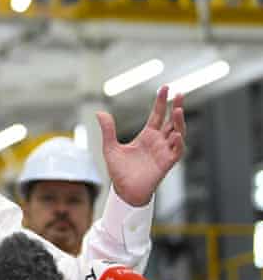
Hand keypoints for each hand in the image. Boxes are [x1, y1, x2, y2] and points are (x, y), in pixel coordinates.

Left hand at [96, 85, 185, 206]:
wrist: (124, 191)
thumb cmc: (119, 171)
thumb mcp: (110, 147)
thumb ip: (108, 130)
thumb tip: (99, 112)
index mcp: (147, 136)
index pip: (157, 115)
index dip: (161, 102)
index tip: (165, 88)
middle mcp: (158, 142)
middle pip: (171, 121)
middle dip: (177, 108)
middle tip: (179, 93)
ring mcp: (164, 152)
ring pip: (178, 133)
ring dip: (179, 123)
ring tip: (178, 111)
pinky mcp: (166, 163)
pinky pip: (177, 151)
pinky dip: (178, 143)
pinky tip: (176, 134)